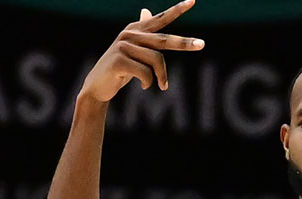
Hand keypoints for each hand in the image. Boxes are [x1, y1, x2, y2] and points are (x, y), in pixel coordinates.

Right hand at [80, 0, 203, 101]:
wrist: (98, 84)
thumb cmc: (121, 66)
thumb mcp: (134, 48)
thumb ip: (143, 31)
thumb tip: (146, 10)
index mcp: (136, 30)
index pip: (160, 19)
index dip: (176, 10)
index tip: (193, 1)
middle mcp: (130, 35)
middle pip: (164, 40)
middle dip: (185, 43)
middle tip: (202, 44)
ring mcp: (123, 46)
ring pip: (157, 61)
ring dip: (161, 77)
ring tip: (160, 85)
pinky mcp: (119, 60)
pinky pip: (145, 73)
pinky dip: (148, 83)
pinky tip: (144, 86)